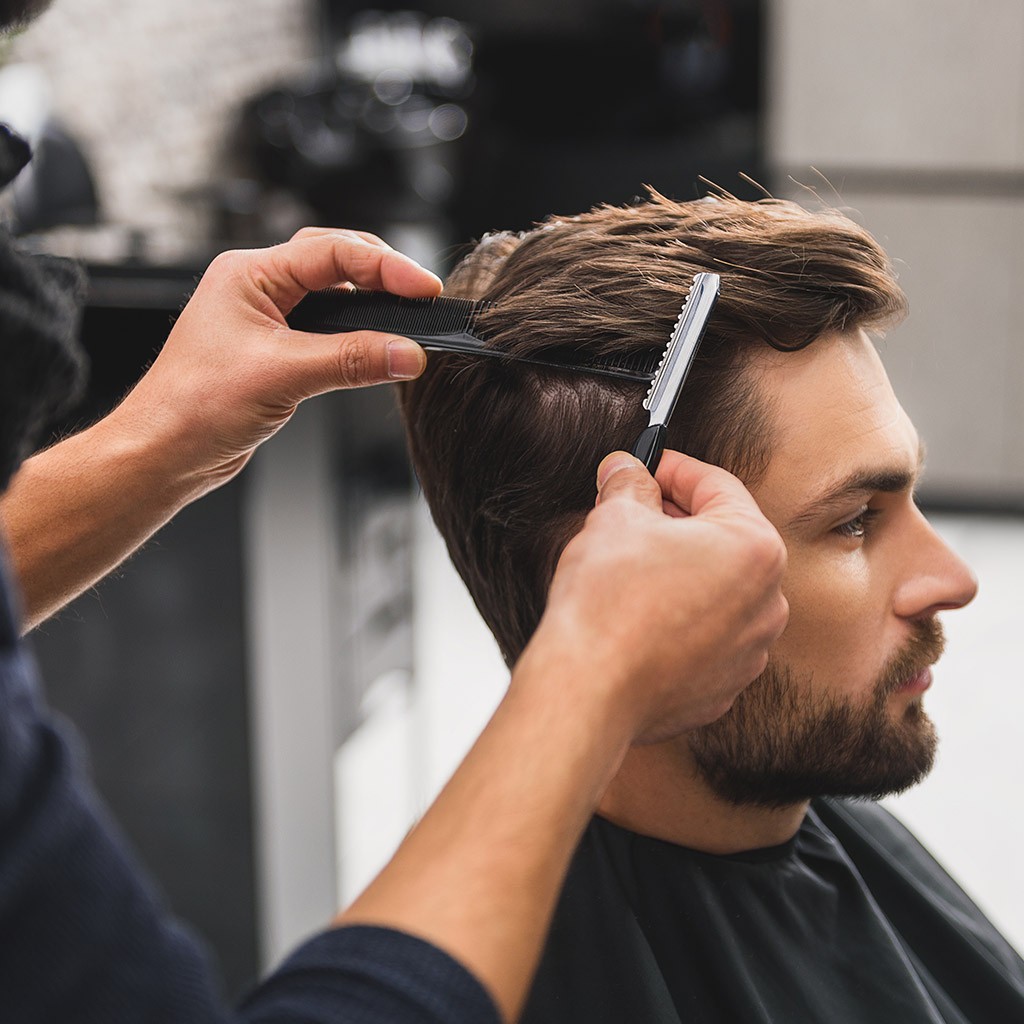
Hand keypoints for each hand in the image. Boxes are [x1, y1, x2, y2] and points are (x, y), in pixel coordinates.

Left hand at [110, 228, 440, 492]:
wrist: (163, 453)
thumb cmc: (193, 407)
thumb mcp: (283, 376)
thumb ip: (352, 361)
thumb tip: (406, 354)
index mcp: (249, 275)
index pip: (332, 252)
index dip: (385, 266)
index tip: (424, 287)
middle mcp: (257, 289)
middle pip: (335, 262)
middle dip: (382, 275)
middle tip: (422, 296)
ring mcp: (265, 320)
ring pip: (333, 297)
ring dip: (369, 307)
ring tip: (406, 321)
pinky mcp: (274, 352)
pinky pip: (327, 332)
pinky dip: (356, 338)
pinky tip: (375, 351)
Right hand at [523, 450, 788, 744]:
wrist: (590, 689)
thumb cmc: (608, 603)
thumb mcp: (614, 518)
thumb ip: (629, 485)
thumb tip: (626, 469)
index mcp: (755, 548)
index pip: (717, 486)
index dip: (673, 468)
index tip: (645, 466)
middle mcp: (768, 602)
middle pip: (722, 539)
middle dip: (676, 520)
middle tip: (630, 511)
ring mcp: (749, 651)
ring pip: (716, 591)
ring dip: (679, 572)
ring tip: (629, 566)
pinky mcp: (723, 687)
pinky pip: (705, 637)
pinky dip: (678, 620)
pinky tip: (637, 616)